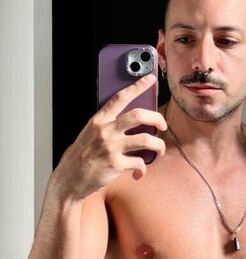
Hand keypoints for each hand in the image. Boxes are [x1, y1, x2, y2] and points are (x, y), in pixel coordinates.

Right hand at [55, 73, 166, 198]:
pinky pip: (140, 163)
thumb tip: (129, 122)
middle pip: (138, 115)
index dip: (137, 86)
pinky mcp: (116, 164)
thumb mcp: (89, 134)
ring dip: (159, 145)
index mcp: (99, 121)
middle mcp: (105, 131)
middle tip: (163, 125)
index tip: (150, 79)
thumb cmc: (81, 157)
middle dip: (157, 118)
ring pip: (146, 140)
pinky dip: (143, 169)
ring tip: (160, 149)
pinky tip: (139, 173)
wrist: (69, 179)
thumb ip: (106, 126)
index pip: (120, 97)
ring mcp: (111, 147)